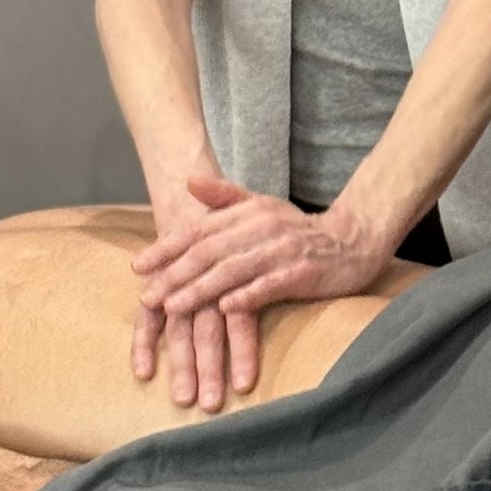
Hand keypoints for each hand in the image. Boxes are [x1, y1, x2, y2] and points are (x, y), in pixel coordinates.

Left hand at [137, 171, 399, 390]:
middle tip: (147, 296)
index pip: (198, 230)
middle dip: (175, 275)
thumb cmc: (298, 230)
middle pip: (209, 253)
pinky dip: (248, 296)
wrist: (352, 240)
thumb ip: (224, 197)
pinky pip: (270, 285)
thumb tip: (188, 181)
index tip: (138, 267)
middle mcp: (260, 228)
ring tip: (174, 307)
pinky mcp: (302, 273)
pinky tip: (227, 309)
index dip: (166, 248)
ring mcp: (281, 251)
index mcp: (247, 212)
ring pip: (232, 271)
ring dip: (201, 290)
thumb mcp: (261, 206)